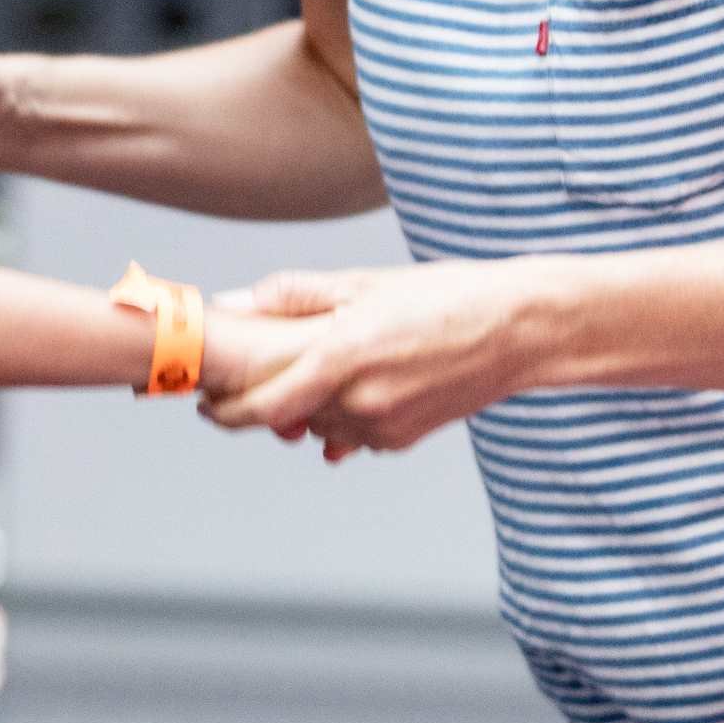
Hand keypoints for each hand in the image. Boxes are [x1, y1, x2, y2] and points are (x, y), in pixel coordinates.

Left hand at [202, 264, 531, 460]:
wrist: (519, 332)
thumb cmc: (446, 297)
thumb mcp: (364, 283)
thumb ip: (295, 297)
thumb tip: (236, 302)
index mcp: (342, 357)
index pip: (261, 404)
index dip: (224, 411)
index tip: (203, 403)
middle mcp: (359, 401)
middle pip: (285, 420)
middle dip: (261, 406)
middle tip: (240, 387)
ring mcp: (384, 427)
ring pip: (319, 429)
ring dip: (304, 411)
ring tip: (310, 375)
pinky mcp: (405, 439)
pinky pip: (354, 436)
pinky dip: (341, 418)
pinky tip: (351, 390)